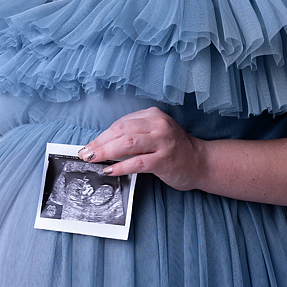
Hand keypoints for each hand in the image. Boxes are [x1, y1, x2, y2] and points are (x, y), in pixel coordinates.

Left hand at [78, 107, 206, 190]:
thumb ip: (134, 134)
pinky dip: (120, 166)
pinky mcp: (164, 159)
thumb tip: (104, 144)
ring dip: (105, 152)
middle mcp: (158, 125)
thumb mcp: (155, 133)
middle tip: (86, 153)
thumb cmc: (174, 149)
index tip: (90, 145)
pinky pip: (137, 162)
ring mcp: (162, 142)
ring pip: (127, 144)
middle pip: (121, 131)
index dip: (102, 135)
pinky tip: (109, 171)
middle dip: (99, 143)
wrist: (200, 162)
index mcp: (153, 115)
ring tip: (93, 160)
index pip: (121, 123)